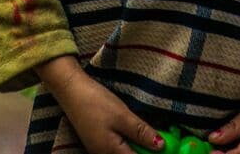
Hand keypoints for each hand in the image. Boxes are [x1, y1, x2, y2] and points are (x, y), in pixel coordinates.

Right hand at [42, 62, 163, 153]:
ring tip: (151, 137)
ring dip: (138, 147)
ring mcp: (100, 151)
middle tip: (161, 141)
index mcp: (112, 153)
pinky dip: (130, 143)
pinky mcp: (98, 143)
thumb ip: (141, 132)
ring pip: (125, 153)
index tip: (167, 148)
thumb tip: (161, 147)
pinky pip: (118, 149)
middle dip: (146, 151)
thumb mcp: (122, 115)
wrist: (71, 91)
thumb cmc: (96, 102)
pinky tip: (136, 134)